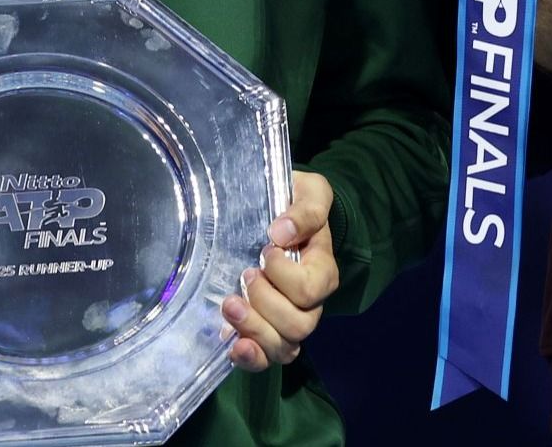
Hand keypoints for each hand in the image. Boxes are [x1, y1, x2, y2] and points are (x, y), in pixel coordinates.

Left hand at [223, 170, 338, 369]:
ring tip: (229, 305)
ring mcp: (289, 322)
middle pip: (299, 325)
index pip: (310, 289)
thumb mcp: (310, 192)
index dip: (284, 275)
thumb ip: (305, 209)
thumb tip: (281, 232)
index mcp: (322, 270)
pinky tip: (232, 344)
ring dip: (253, 329)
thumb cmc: (296, 205)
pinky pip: (265, 359)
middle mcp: (310, 304)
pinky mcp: (266, 332)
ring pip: (283, 347)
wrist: (281, 216)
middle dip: (265, 303)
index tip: (266, 250)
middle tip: (245, 275)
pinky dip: (249, 357)